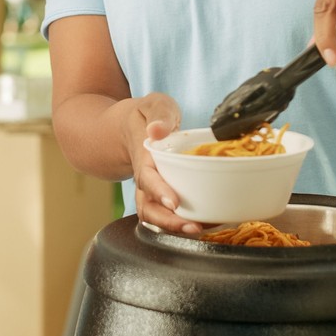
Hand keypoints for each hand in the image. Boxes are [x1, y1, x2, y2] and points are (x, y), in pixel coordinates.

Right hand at [122, 93, 204, 235]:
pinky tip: (206, 223)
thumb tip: (157, 130)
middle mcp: (145, 179)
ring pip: (156, 217)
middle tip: (193, 228)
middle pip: (149, 208)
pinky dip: (183, 223)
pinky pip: (167, 215)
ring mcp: (150, 191)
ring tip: (200, 230)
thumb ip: (159, 114)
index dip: (159, 191)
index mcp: (143, 156)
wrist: (130, 127)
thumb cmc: (146, 116)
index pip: (147, 178)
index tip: (173, 202)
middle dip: (168, 222)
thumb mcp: (153, 104)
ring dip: (175, 228)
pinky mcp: (161, 196)